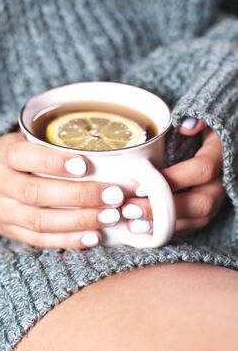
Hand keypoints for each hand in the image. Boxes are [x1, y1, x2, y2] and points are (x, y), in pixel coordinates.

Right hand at [0, 132, 124, 248]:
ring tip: (110, 216)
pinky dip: (69, 240)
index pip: (23, 156)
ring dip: (79, 220)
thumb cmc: (26, 156)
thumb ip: (58, 144)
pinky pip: (40, 240)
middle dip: (79, 195)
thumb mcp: (31, 141)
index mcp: (2, 154)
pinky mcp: (9, 232)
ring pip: (40, 221)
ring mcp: (1, 211)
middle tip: (113, 195)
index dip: (53, 162)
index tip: (85, 165)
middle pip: (36, 192)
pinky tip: (94, 236)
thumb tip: (108, 151)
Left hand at [121, 119, 226, 235]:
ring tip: (130, 223)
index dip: (172, 179)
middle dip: (163, 210)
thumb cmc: (198, 131)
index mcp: (220, 157)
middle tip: (129, 209)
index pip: (201, 170)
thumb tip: (186, 126)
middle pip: (200, 204)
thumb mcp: (201, 118)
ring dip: (162, 226)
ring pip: (195, 221)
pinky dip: (165, 232)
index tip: (139, 185)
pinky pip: (189, 228)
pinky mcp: (203, 214)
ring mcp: (215, 201)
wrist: (210, 145)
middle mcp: (222, 184)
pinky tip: (140, 230)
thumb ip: (195, 119)